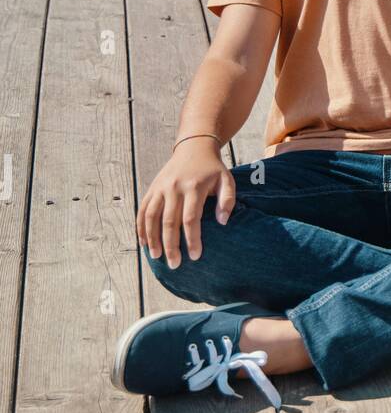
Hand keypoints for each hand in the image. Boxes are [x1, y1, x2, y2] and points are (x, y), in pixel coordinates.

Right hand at [137, 138, 236, 268]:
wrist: (194, 148)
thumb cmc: (212, 169)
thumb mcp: (227, 180)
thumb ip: (228, 200)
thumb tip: (222, 222)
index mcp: (194, 187)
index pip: (191, 218)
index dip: (192, 239)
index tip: (195, 256)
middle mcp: (174, 187)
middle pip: (169, 221)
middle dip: (170, 245)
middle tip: (174, 264)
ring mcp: (160, 188)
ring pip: (151, 217)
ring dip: (152, 238)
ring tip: (156, 257)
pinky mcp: (152, 188)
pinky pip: (143, 210)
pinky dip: (141, 227)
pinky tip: (144, 242)